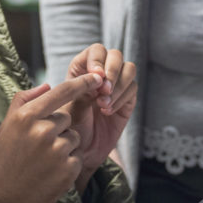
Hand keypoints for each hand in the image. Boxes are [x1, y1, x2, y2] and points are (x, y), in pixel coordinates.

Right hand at [0, 73, 103, 202]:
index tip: (96, 77)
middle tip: (37, 147)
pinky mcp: (68, 170)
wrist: (0, 202)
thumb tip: (47, 85)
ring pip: (74, 137)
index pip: (61, 92)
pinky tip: (49, 173)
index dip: (82, 82)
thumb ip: (24, 101)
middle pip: (66, 118)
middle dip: (58, 129)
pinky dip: (67, 164)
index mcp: (26, 117)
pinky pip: (77, 156)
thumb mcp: (6, 127)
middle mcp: (42, 130)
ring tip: (42, 161)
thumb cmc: (3, 162)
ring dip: (64, 147)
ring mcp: (57, 151)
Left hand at [65, 44, 137, 175]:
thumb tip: (99, 76)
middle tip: (104, 90)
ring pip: (129, 69)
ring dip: (119, 85)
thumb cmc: (69, 128)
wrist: (80, 151)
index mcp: (82, 69)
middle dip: (112, 71)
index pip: (96, 51)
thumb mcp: (69, 105)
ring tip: (104, 104)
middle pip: (115, 55)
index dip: (98, 60)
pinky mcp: (128, 100)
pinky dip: (122, 99)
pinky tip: (108, 112)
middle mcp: (101, 74)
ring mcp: (116, 86)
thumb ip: (82, 88)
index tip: (96, 76)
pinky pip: (133, 89)